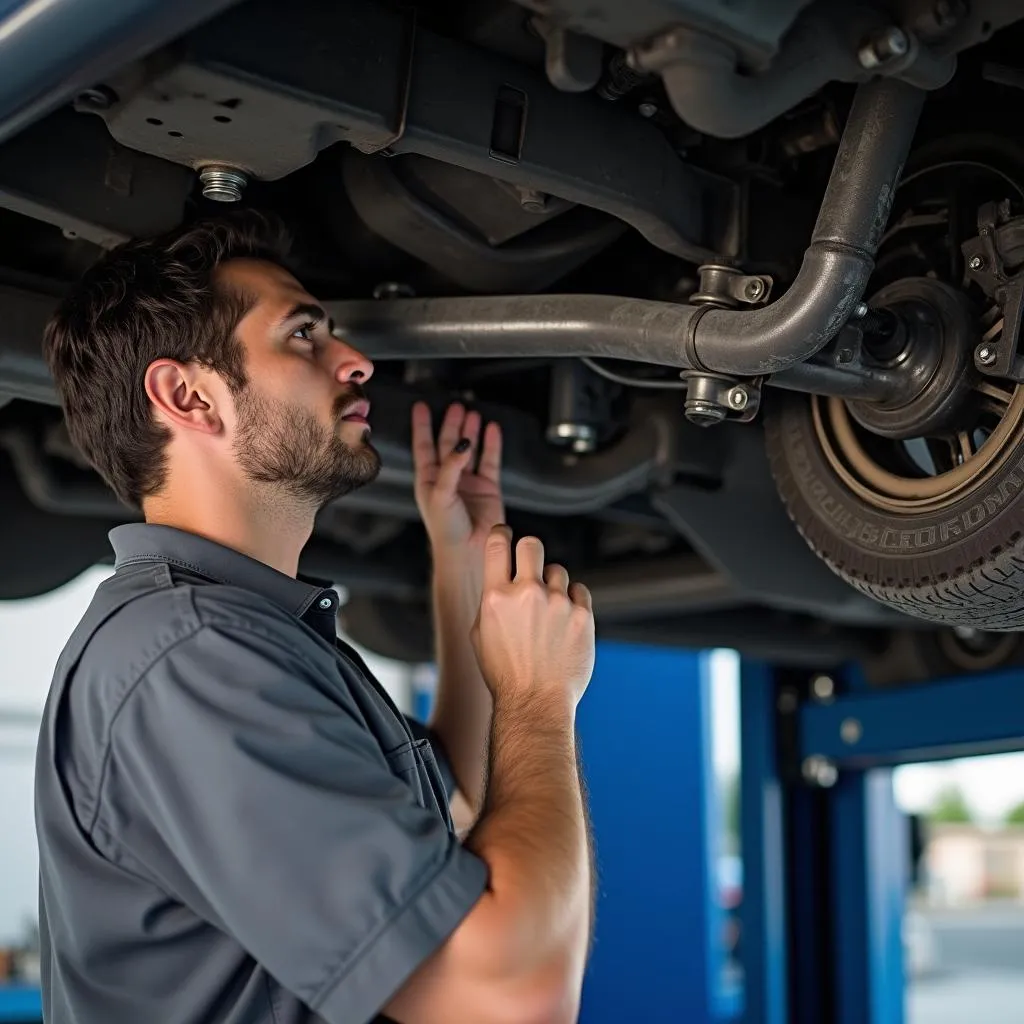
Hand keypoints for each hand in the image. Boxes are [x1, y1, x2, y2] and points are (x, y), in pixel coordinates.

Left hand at [412, 401, 504, 550]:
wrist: (468, 552)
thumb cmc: (445, 530)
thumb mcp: (440, 495)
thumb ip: (450, 467)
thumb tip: (463, 444)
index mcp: (428, 480)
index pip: (424, 446)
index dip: (422, 426)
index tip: (421, 407)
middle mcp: (448, 478)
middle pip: (448, 444)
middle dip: (452, 424)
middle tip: (456, 406)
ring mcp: (468, 482)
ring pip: (470, 449)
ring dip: (471, 432)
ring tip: (473, 413)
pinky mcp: (488, 488)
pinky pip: (490, 461)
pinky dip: (492, 444)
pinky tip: (492, 430)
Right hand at [471, 526, 594, 711]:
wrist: (536, 702)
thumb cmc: (505, 674)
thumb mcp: (480, 635)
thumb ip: (490, 601)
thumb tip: (498, 577)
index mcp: (496, 597)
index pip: (497, 544)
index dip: (501, 534)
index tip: (505, 536)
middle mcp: (527, 594)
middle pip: (531, 544)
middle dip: (529, 551)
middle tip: (530, 566)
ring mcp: (557, 603)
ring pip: (557, 571)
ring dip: (553, 585)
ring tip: (548, 613)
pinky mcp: (582, 615)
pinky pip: (579, 591)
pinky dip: (573, 602)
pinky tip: (564, 622)